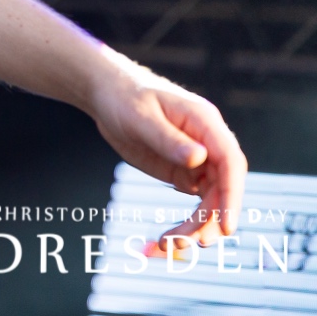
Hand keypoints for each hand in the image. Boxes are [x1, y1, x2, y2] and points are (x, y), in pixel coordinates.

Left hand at [86, 48, 246, 255]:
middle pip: (224, 188)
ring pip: (211, 200)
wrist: (106, 93)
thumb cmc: (123, 97)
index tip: (226, 225)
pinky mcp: (185, 172)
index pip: (230, 162)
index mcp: (206, 122)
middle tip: (192, 243)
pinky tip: (169, 237)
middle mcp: (209, 143)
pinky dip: (188, 223)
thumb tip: (200, 158)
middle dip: (213, 219)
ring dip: (199, 226)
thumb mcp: (140, 116)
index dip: (232, 195)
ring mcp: (199, 160)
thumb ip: (168, 138)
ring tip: (172, 245)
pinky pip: (196, 203)